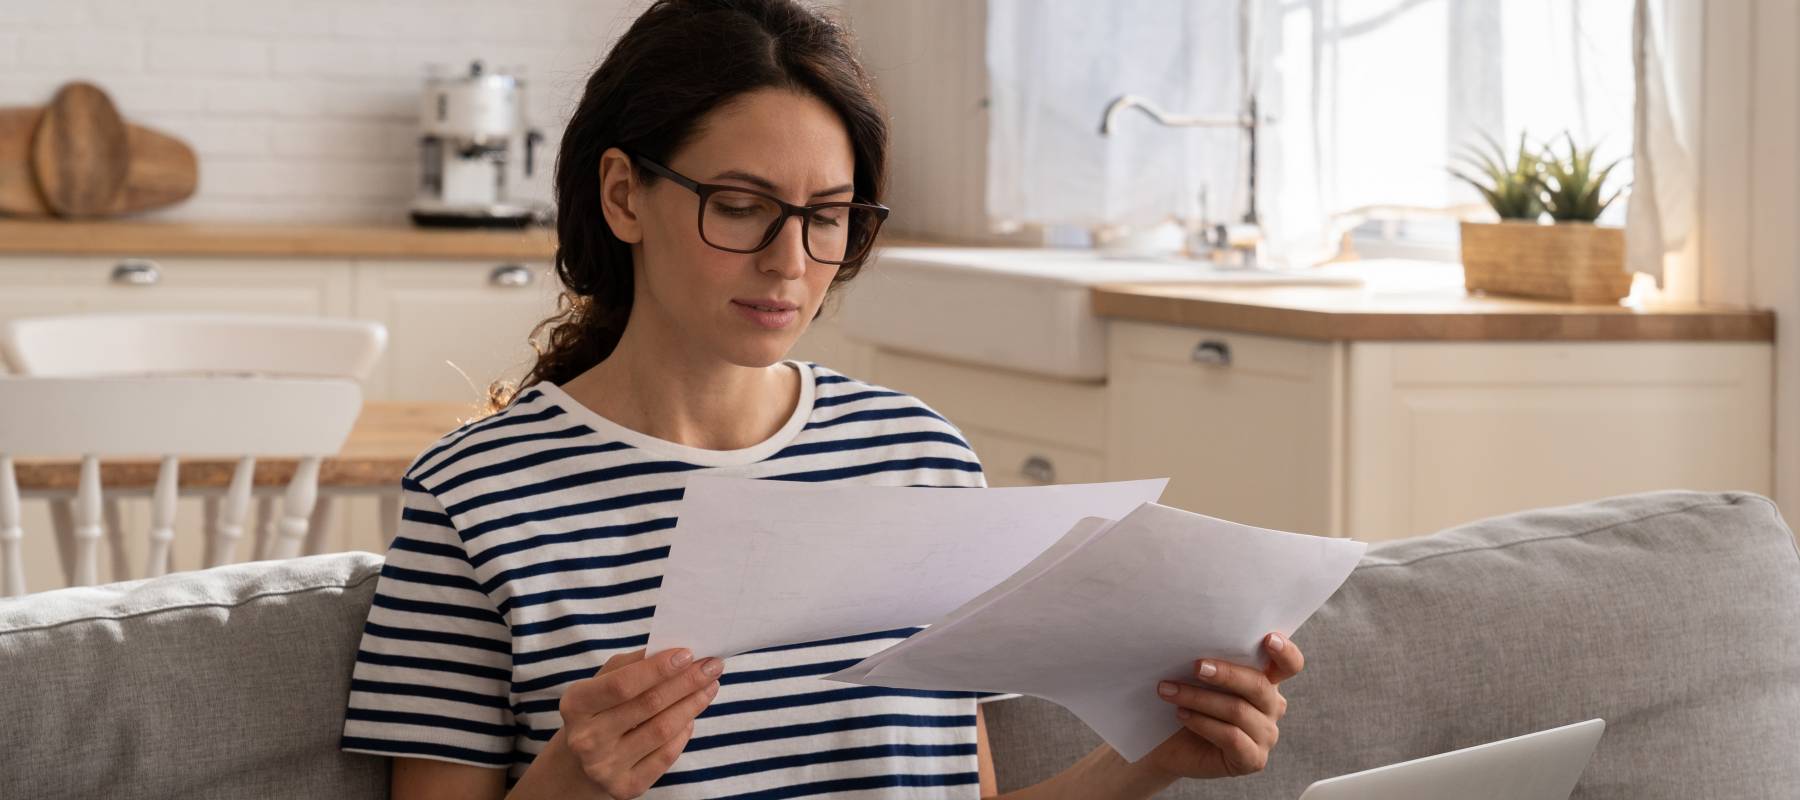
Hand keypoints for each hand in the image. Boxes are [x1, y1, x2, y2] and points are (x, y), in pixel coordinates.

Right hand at [552, 647, 724, 798]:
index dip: (658, 669)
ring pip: (662, 730)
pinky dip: (684, 732)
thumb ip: (633, 663)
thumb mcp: (603, 682)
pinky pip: (666, 755)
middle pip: (648, 705)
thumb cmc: (600, 710)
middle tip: (713, 665)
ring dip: (693, 704)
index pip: (622, 685)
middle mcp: (586, 739)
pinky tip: (691, 717)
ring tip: (710, 686)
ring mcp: (605, 766)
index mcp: (576, 705)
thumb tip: (674, 649)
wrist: (582, 763)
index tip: (689, 654)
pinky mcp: (625, 787)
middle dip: (687, 682)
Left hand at [1143, 632, 1302, 779]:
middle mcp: (1273, 707)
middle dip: (1225, 674)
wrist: (1169, 745)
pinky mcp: (1253, 759)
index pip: (1290, 665)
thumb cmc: (1187, 702)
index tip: (1269, 639)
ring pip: (1238, 710)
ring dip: (1199, 698)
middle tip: (1196, 667)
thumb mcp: (1200, 677)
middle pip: (1259, 685)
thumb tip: (1198, 641)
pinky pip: (1232, 737)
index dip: (1285, 652)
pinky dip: (1203, 723)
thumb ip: (1211, 660)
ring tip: (1169, 690)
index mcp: (1267, 681)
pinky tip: (1181, 714)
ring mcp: (1266, 735)